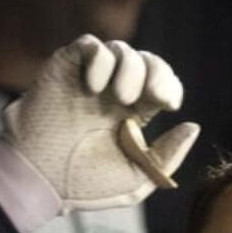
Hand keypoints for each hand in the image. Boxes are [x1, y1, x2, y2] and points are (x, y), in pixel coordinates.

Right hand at [1, 34, 199, 211]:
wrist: (39, 180)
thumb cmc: (84, 186)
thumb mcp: (136, 178)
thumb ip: (167, 156)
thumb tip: (192, 126)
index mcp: (132, 116)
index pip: (162, 86)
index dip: (170, 87)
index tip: (169, 104)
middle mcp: (112, 93)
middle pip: (148, 62)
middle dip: (158, 72)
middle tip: (153, 94)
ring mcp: (89, 79)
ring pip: (122, 50)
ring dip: (131, 69)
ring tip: (121, 97)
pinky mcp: (66, 68)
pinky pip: (92, 46)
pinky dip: (101, 60)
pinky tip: (95, 88)